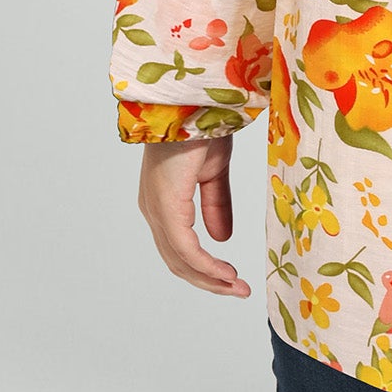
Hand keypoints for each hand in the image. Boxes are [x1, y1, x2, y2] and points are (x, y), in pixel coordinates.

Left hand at [137, 134, 250, 297]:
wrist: (194, 101)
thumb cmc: (201, 126)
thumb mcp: (214, 171)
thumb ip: (217, 205)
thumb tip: (223, 239)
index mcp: (163, 201)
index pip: (179, 247)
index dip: (204, 267)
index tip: (232, 277)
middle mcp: (153, 210)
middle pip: (176, 261)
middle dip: (208, 280)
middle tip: (238, 290)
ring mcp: (157, 210)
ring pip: (179, 260)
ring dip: (209, 278)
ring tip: (236, 287)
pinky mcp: (167, 207)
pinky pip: (185, 247)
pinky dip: (205, 265)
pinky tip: (225, 273)